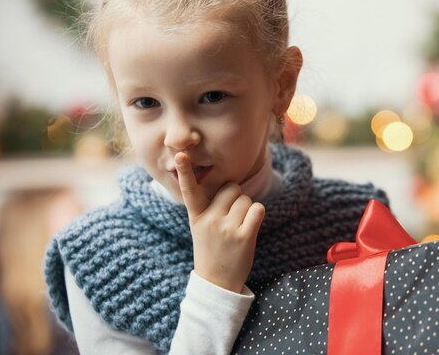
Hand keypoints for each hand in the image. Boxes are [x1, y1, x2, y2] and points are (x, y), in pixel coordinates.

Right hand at [175, 152, 264, 292]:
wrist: (218, 283)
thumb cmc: (211, 249)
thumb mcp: (201, 227)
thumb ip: (210, 207)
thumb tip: (232, 186)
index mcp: (196, 215)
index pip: (189, 190)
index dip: (186, 171)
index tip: (180, 154)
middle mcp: (210, 219)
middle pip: (232, 188)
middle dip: (236, 198)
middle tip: (230, 218)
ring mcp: (227, 228)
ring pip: (246, 199)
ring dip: (247, 209)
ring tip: (238, 227)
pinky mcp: (244, 236)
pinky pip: (258, 209)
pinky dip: (257, 215)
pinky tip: (250, 228)